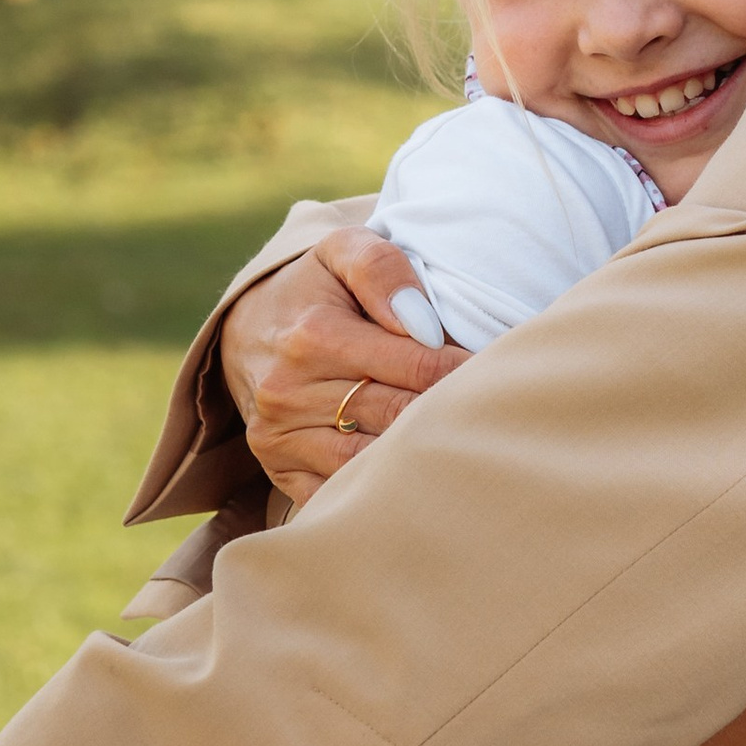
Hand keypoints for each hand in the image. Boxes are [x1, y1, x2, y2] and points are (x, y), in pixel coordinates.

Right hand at [220, 227, 467, 505]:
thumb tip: (422, 324)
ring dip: (422, 455)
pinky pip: (340, 492)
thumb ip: (383, 269)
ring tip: (460, 444)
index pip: (419, 365)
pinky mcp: (279, 469)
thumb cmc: (315, 289)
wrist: (247, 329)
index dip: (467, 370)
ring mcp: (280, 437)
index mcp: (313, 336)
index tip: (499, 372)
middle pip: (401, 416)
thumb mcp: (343, 252)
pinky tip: (414, 474)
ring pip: (373, 462)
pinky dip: (381, 488)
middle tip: (492, 411)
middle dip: (451, 413)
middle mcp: (289, 391)